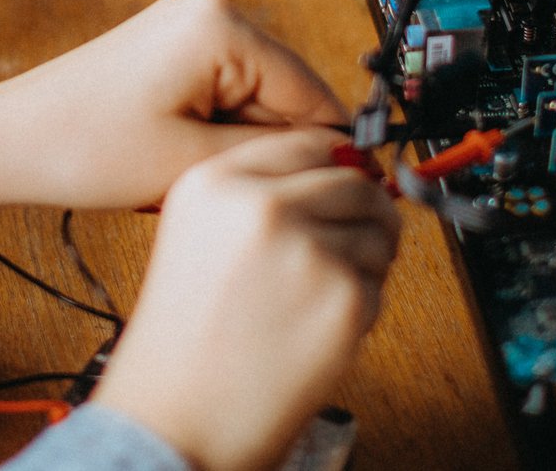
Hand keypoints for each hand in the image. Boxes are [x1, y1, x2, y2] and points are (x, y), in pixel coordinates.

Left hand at [0, 0, 349, 227]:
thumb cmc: (84, 150)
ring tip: (187, 175)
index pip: (313, 95)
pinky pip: (224, 94)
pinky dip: (212, 134)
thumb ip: (277, 160)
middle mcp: (211, 10)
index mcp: (222, 27)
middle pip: (286, 96)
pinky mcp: (173, 45)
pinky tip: (174, 158)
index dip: (325, 155)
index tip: (332, 200)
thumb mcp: (194, 167)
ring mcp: (189, 23)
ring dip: (235, 146)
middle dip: (265, 150)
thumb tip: (343, 159)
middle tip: (224, 190)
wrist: (11, 141)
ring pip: (256, 101)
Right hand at [92, 130, 400, 470]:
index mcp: (217, 181)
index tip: (350, 176)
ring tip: (316, 296)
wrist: (175, 414)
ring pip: (377, 230)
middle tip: (354, 242)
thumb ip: (259, 190)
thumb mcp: (197, 232)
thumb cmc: (184, 337)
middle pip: (354, 180)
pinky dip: (362, 305)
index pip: (309, 140)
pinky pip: (379, 282)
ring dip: (366, 260)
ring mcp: (305, 248)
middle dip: (366, 212)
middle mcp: (261, 205)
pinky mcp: (342, 296)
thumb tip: (344, 166)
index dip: (339, 161)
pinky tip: (316, 327)